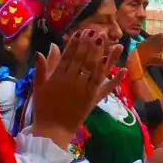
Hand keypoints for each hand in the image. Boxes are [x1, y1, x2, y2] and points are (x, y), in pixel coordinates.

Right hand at [31, 30, 124, 148]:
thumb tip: (50, 46)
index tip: (82, 31)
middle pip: (83, 59)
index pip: (69, 56)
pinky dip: (114, 79)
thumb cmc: (43, 108)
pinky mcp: (93, 100)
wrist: (51, 131)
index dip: (76, 43)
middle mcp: (72, 81)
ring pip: (95, 70)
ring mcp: (84, 90)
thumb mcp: (39, 86)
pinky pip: (105, 88)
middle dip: (91, 44)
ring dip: (104, 55)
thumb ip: (44, 66)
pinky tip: (123, 69)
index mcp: (58, 77)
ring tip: (112, 42)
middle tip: (98, 31)